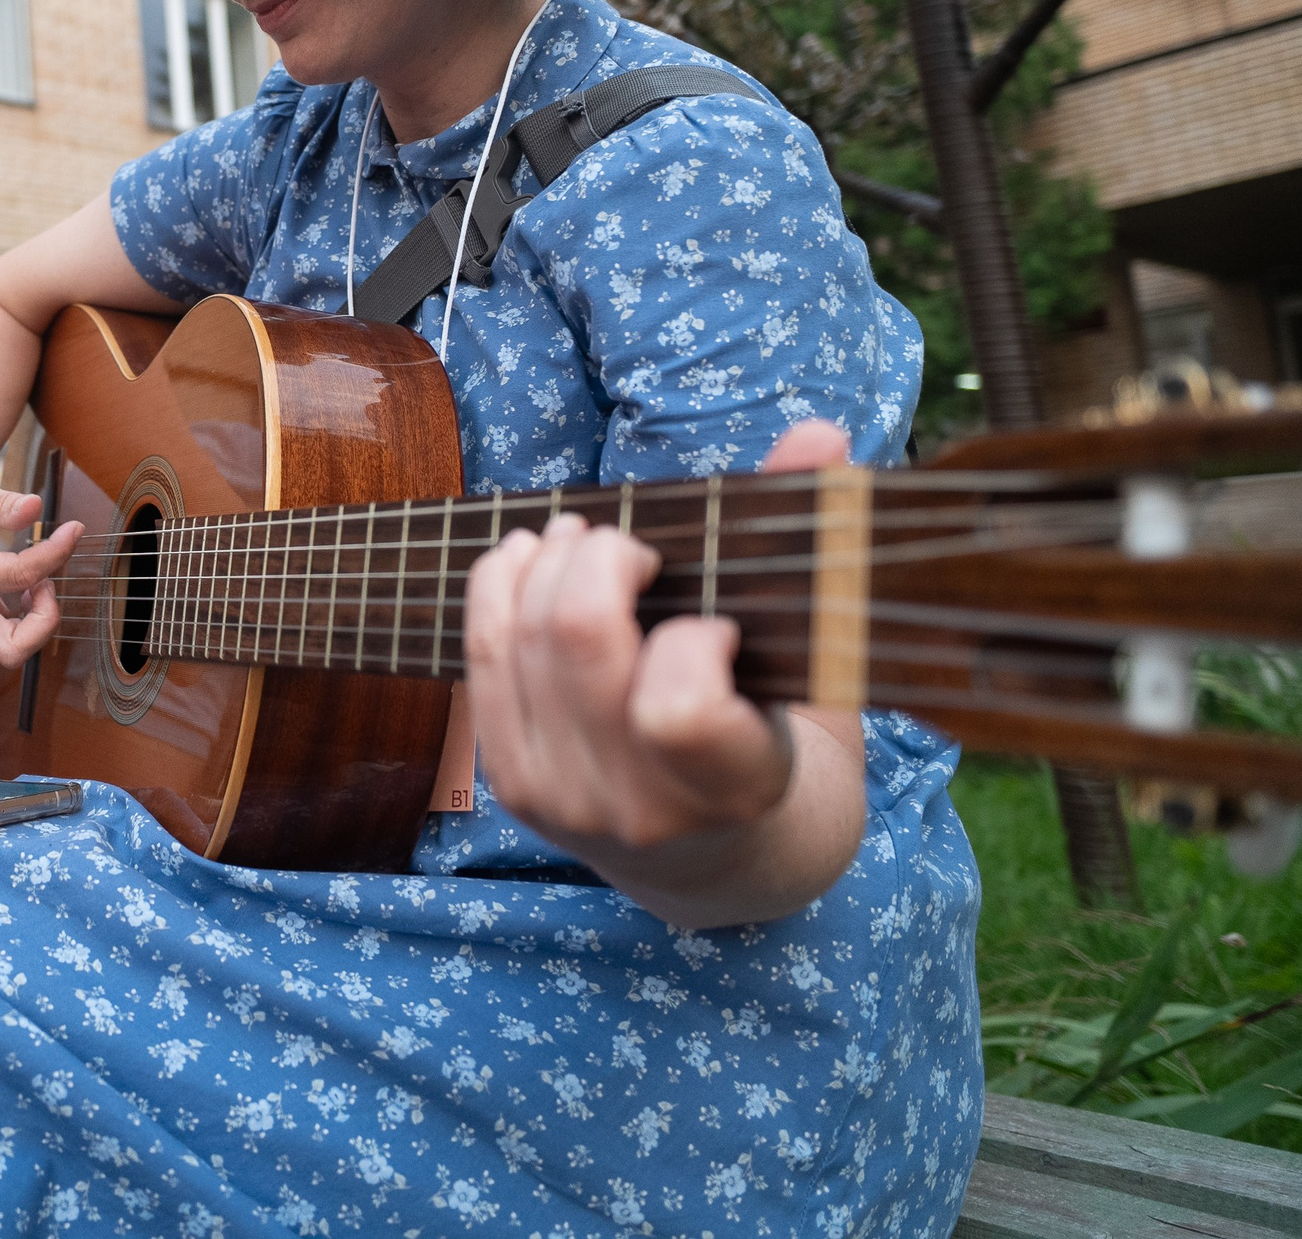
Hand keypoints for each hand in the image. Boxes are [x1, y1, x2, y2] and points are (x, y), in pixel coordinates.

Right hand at [0, 460, 78, 662]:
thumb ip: (0, 503)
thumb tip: (34, 508)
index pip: (17, 576)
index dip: (55, 554)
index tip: (73, 530)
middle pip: (10, 649)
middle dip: (43, 622)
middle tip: (50, 583)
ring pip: (11, 649)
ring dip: (38, 620)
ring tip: (40, 579)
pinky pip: (9, 634)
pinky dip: (30, 617)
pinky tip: (31, 585)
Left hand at [464, 420, 860, 861]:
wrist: (720, 867)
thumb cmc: (778, 746)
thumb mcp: (816, 675)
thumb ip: (817, 550)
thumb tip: (822, 433)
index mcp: (733, 788)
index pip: (678, 710)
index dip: (691, 638)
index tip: (717, 623)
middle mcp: (637, 806)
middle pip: (576, 641)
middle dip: (599, 560)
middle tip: (632, 547)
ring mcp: (563, 800)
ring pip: (517, 639)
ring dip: (543, 563)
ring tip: (579, 540)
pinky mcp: (513, 783)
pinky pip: (479, 661)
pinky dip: (496, 591)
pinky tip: (526, 561)